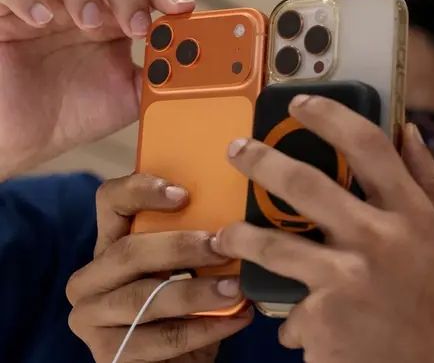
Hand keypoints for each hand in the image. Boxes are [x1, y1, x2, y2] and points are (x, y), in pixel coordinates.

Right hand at [0, 0, 195, 179]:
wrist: (21, 141)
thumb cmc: (71, 114)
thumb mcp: (128, 99)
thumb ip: (163, 81)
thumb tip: (202, 70)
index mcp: (111, 19)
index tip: (182, 9)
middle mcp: (77, 4)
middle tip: (136, 24)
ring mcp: (39, 4)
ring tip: (90, 22)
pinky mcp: (0, 15)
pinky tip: (40, 19)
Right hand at [66, 174, 252, 362]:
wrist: (181, 361)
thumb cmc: (191, 306)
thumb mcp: (193, 268)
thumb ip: (200, 240)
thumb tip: (240, 215)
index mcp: (110, 245)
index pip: (111, 202)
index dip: (141, 190)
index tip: (183, 193)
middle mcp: (91, 279)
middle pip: (128, 251)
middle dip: (180, 247)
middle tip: (223, 246)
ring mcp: (92, 318)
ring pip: (143, 298)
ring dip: (196, 292)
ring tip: (236, 288)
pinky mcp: (109, 354)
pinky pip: (160, 338)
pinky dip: (204, 328)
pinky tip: (237, 318)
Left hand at [213, 95, 433, 362]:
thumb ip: (429, 181)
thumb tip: (409, 131)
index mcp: (412, 214)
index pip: (369, 146)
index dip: (330, 116)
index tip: (301, 104)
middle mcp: (380, 240)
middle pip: (304, 183)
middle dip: (259, 160)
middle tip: (237, 151)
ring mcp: (347, 279)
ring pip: (271, 244)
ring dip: (239, 236)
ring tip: (226, 236)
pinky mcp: (322, 319)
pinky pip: (288, 307)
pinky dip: (291, 314)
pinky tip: (302, 323)